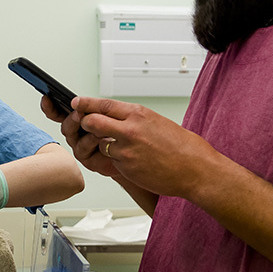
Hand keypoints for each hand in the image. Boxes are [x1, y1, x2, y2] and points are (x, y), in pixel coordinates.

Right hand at [40, 95, 120, 178]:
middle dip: (71, 117)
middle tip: (78, 113)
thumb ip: (97, 107)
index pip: (61, 111)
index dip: (51, 106)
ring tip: (95, 124)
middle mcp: (77, 133)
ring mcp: (81, 146)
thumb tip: (79, 102)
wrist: (137, 154)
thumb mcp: (112, 113)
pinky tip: (101, 137)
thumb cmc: (126, 133)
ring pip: (72, 135)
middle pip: (65, 124)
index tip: (46, 98)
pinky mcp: (87, 159)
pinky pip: (83, 148)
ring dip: (82, 128)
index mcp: (80, 119)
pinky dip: (91, 140)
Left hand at [71, 96, 217, 199]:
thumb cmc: (182, 146)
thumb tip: (115, 117)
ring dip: (105, 147)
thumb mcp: (157, 122)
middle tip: (85, 126)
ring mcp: (126, 149)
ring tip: (125, 149)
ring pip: (101, 144)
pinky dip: (119, 161)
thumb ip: (134, 119)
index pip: (104, 104)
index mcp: (138, 113)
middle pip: (92, 121)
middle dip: (85, 124)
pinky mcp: (126, 167)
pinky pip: (113, 161)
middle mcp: (130, 129)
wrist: (195, 169)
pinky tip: (136, 162)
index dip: (86, 104)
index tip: (76, 102)